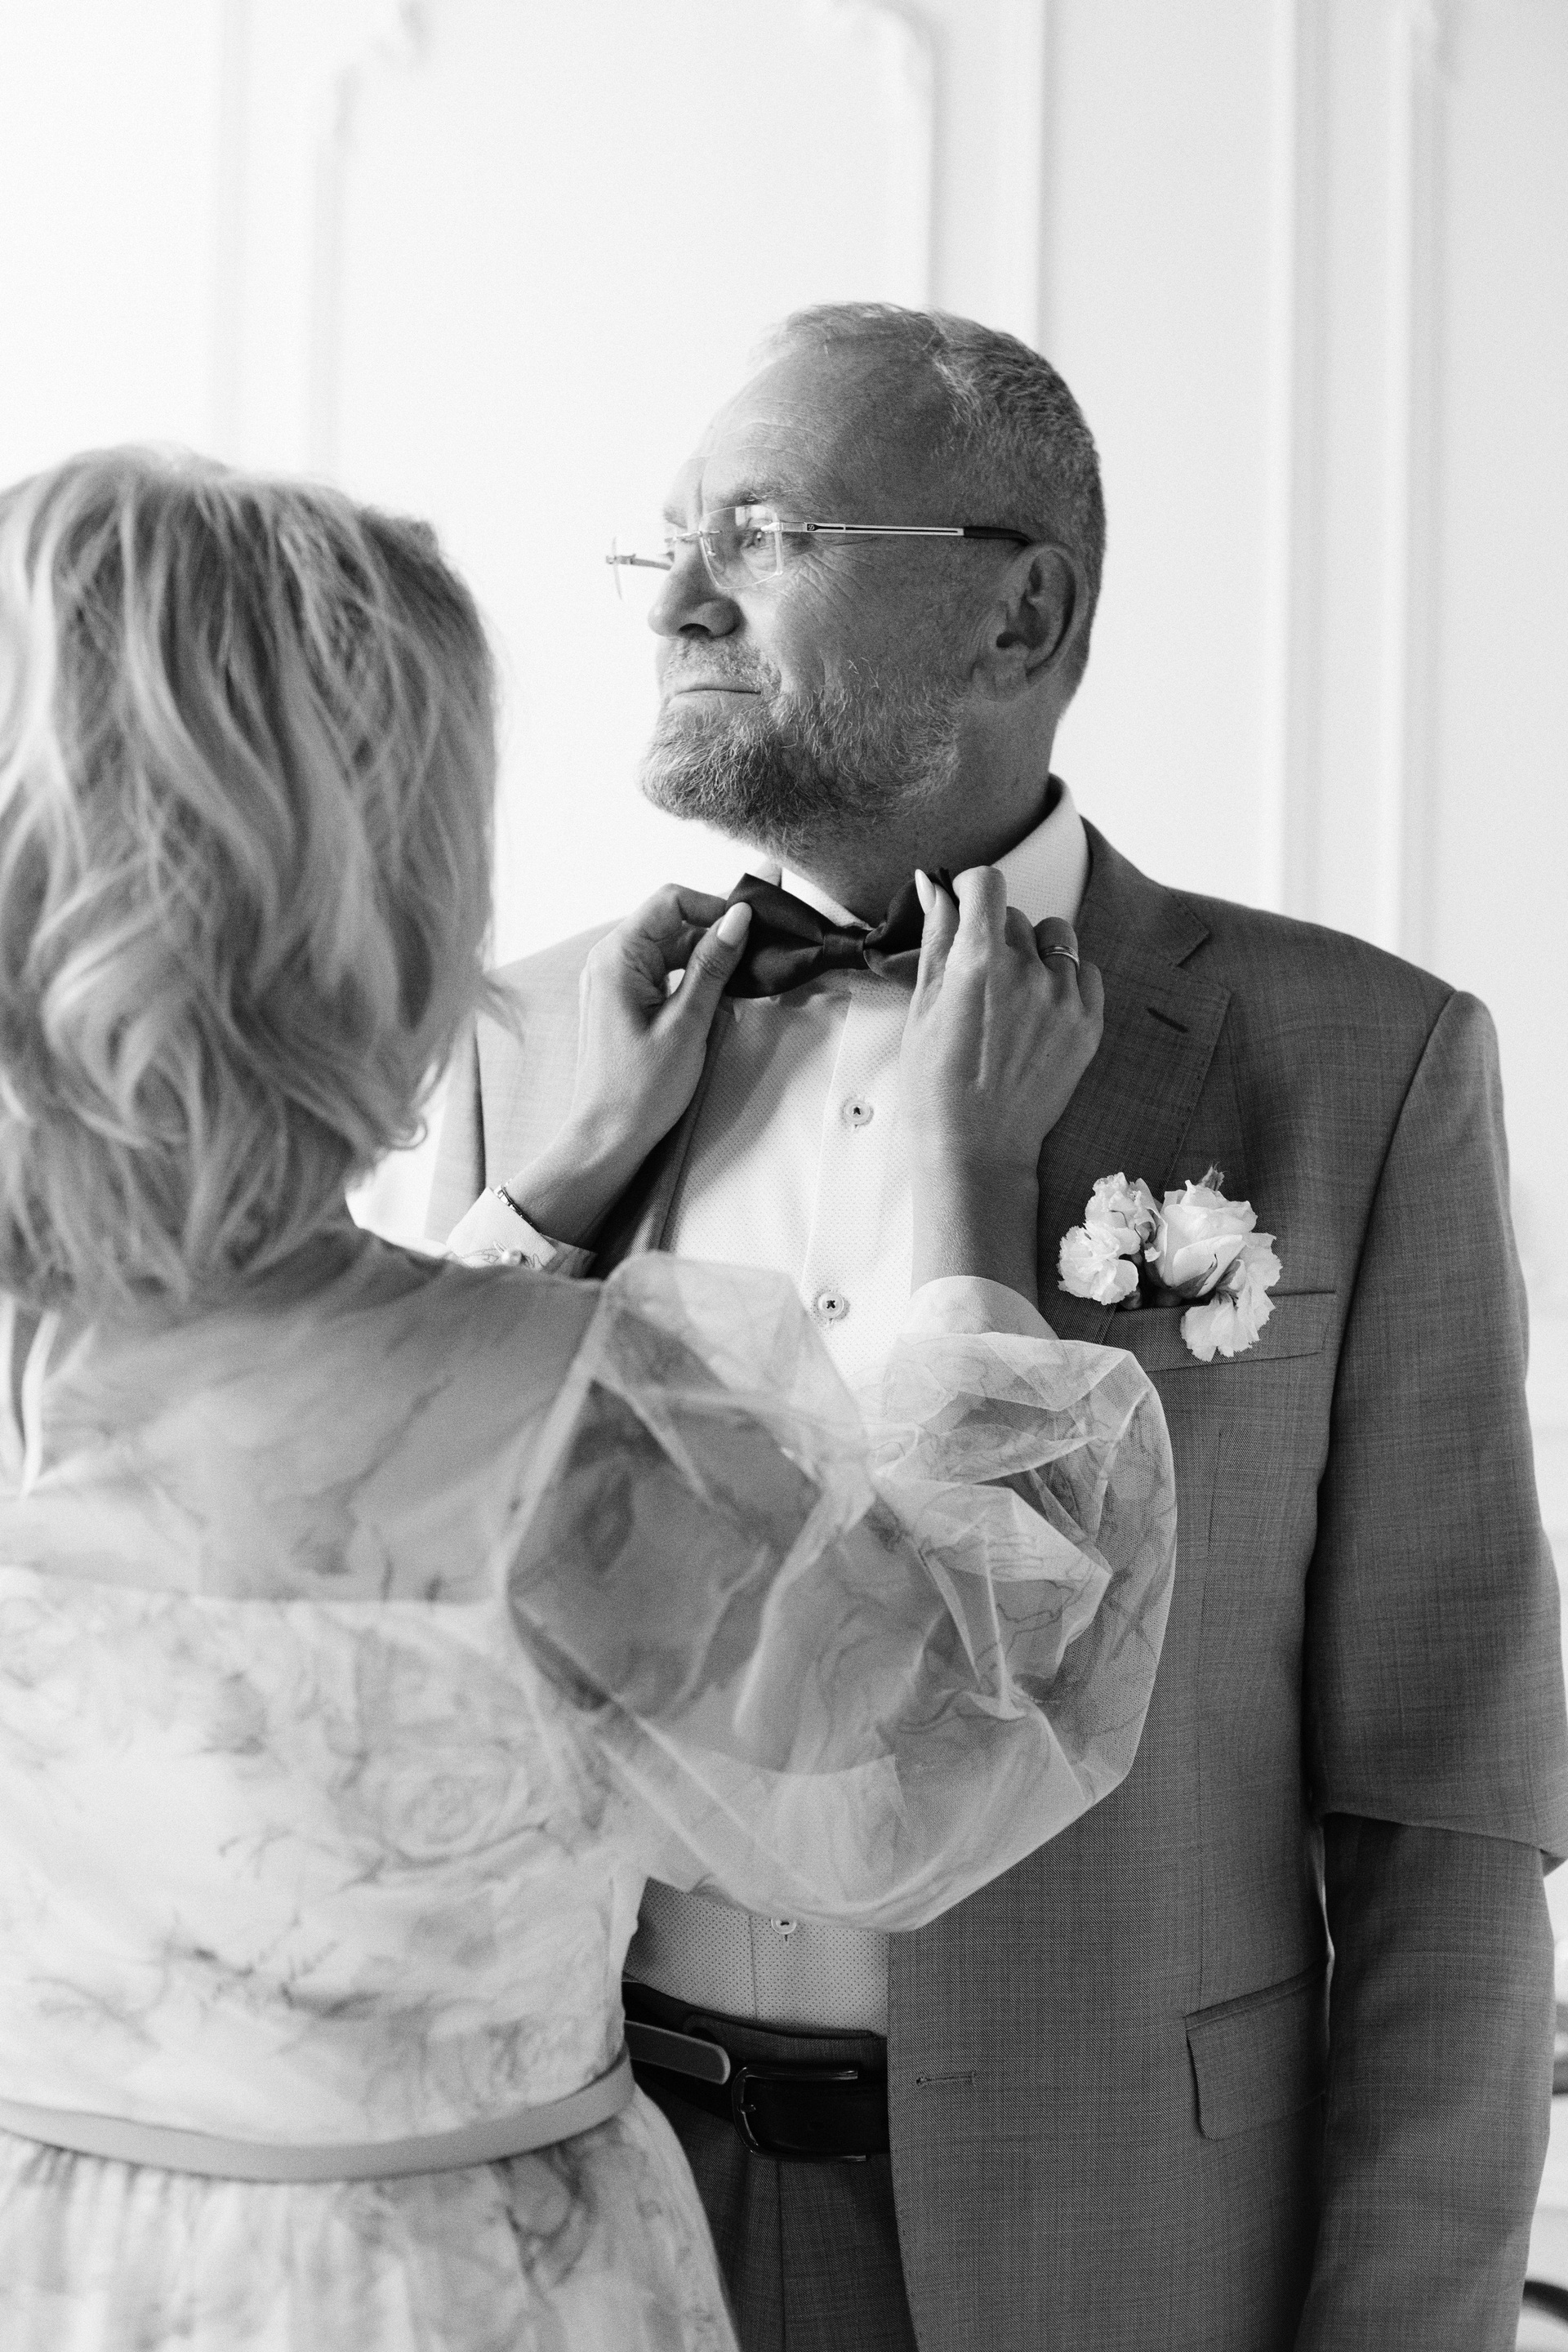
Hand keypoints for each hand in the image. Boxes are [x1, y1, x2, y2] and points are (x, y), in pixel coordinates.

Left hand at [498, 887, 751, 1246]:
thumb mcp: (686, 1024)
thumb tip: (739, 917)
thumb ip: (712, 966)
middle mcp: (609, 958)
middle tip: (762, 944)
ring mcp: (613, 978)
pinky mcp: (622, 999)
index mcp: (618, 957)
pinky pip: (661, 968)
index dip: (715, 905)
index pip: (671, 901)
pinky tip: (719, 991)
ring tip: (746, 970)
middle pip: (670, 919)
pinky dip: (691, 972)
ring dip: (707, 952)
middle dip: (715, 927)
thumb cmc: (641, 1089)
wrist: (606, 1138)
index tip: (755, 925)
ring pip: (669, 944)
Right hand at [900, 867, 1103, 1299]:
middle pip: (1016, 917)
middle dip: (996, 936)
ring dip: (1035, 953)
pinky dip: (1065, 981)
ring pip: (1055, 938)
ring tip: (1014, 994)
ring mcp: (1064, 997)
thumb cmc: (936, 1082)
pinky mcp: (1088, 1023)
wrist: (977, 1146)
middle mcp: (1027, 971)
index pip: (989, 882)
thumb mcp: (923, 1006)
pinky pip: (1085, 972)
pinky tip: (1040, 1012)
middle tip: (979, 981)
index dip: (973, 888)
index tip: (967, 904)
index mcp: (978, 960)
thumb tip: (934, 885)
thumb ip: (937, 938)